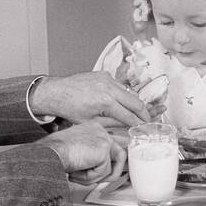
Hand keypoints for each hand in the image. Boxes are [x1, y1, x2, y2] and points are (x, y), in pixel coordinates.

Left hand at [31, 72, 149, 127]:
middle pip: (136, 102)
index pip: (129, 116)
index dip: (139, 125)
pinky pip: (120, 85)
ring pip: (130, 92)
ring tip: (138, 114)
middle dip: (144, 113)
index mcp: (105, 102)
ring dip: (135, 103)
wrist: (57, 92)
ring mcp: (107, 79)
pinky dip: (123, 94)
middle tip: (148, 122)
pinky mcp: (104, 74)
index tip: (145, 130)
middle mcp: (108, 88)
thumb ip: (112, 124)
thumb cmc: (70, 109)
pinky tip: (122, 102)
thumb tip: (128, 128)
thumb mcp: (91, 122)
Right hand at [39, 122, 125, 184]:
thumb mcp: (76, 153)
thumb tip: (102, 169)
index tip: (108, 174)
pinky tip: (76, 172)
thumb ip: (91, 157)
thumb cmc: (54, 154)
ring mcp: (103, 138)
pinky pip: (104, 171)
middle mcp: (100, 130)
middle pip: (120, 154)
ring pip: (112, 166)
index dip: (111, 163)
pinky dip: (90, 178)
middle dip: (111, 173)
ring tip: (80, 176)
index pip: (112, 146)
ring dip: (97, 177)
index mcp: (92, 129)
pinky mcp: (103, 149)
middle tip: (97, 180)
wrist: (48, 154)